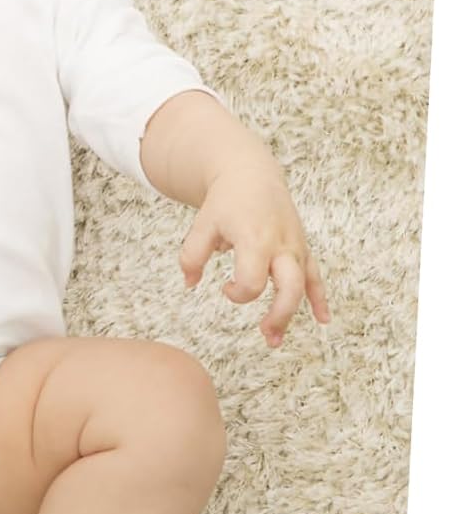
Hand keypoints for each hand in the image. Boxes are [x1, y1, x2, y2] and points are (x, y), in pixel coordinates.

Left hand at [178, 161, 331, 346]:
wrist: (251, 174)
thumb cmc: (226, 201)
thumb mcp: (202, 225)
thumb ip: (192, 255)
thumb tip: (190, 284)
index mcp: (254, 239)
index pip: (252, 281)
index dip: (238, 293)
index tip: (225, 288)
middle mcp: (280, 245)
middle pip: (289, 288)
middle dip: (279, 315)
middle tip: (264, 334)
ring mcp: (294, 247)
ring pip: (304, 285)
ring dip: (294, 314)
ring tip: (275, 339)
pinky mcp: (301, 247)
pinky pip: (314, 275)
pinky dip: (318, 298)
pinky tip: (322, 319)